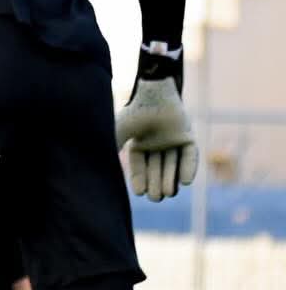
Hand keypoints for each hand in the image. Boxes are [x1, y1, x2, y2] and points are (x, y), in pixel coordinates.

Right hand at [115, 46, 198, 201]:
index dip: (139, 179)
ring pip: (172, 164)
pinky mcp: (187, 136)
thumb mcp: (121, 130)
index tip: (139, 194)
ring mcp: (172, 140)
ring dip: (170, 179)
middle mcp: (157, 143)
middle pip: (157, 168)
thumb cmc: (136, 110)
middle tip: (155, 198)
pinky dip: (188, 168)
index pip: (140, 165)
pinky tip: (185, 182)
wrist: (155, 91)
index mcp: (140, 142)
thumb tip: (98, 164)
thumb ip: (113, 146)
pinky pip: (189, 155)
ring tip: (167, 193)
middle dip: (156, 183)